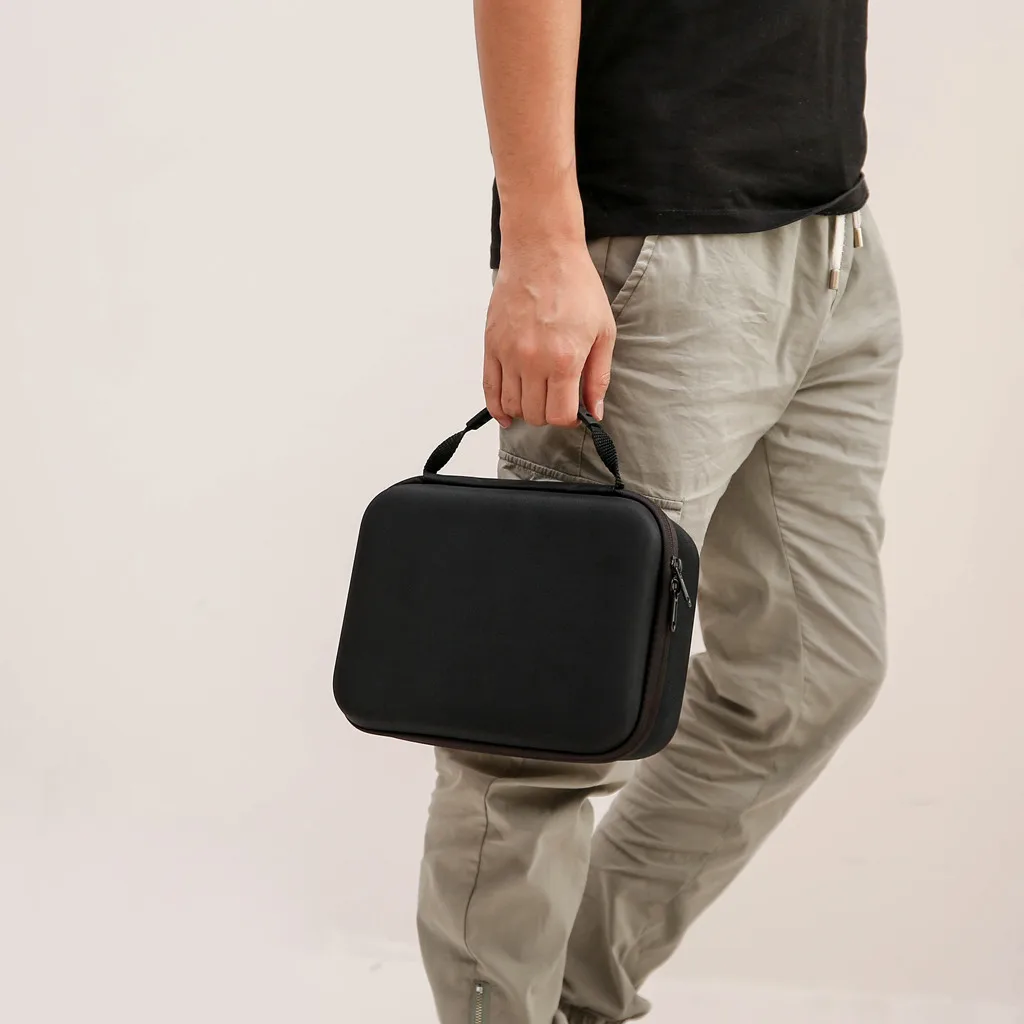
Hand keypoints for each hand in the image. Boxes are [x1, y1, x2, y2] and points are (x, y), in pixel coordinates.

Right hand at [483, 240, 614, 428]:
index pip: (560, 415)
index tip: (573, 410)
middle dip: (548, 415)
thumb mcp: (603, 331)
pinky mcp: (491, 345)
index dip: (569, 418)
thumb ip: (598, 376)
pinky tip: (507, 415)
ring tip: (537, 397)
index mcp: (564, 359)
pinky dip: (497, 408)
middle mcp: (533, 361)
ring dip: (525, 410)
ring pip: (512, 406)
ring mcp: (508, 354)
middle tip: (557, 400)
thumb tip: (595, 411)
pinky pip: (489, 389)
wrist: (542, 251)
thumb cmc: (576, 286)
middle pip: (535, 415)